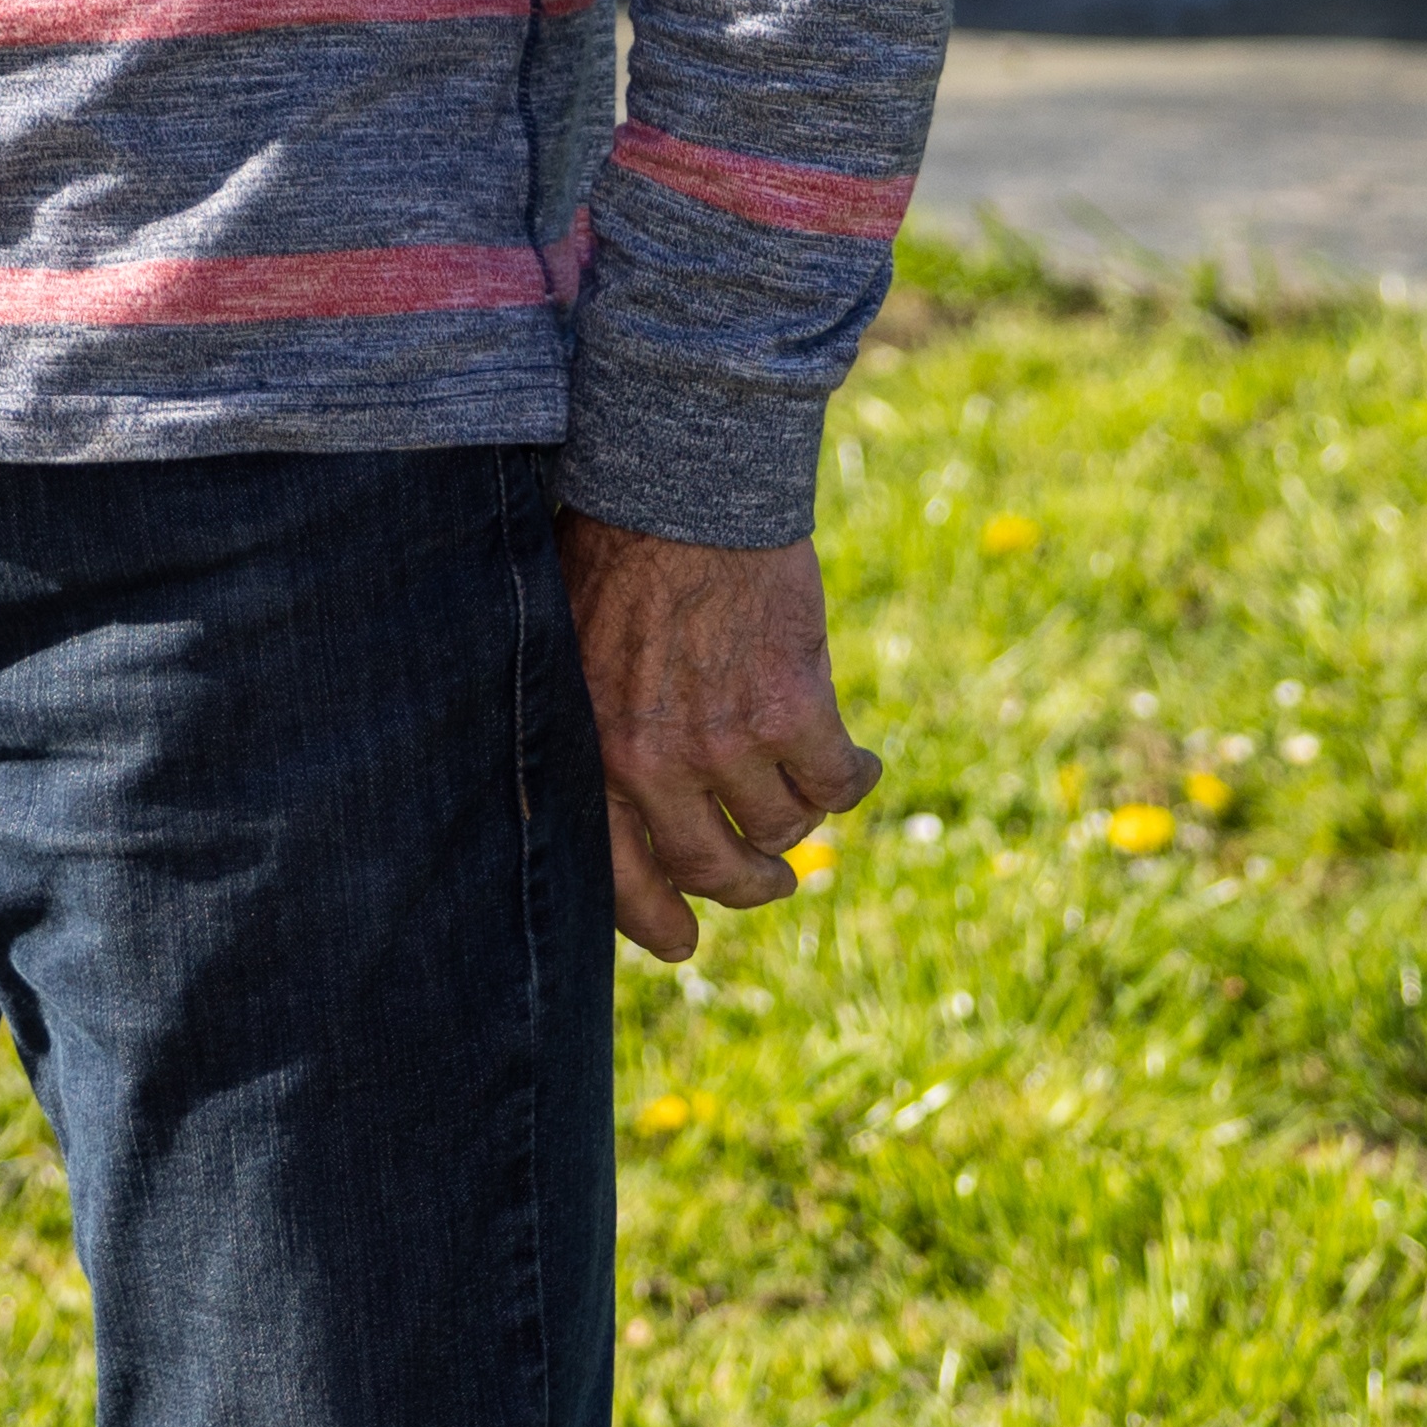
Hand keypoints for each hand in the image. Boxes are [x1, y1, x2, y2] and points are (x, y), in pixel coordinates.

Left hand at [560, 513, 874, 963]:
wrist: (678, 481)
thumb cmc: (613, 551)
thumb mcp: (572, 655)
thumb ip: (594, 732)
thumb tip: (621, 808)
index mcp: (589, 753)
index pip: (618, 879)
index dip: (655, 923)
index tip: (682, 945)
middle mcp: (652, 764)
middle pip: (711, 868)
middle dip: (746, 886)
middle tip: (769, 881)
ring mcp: (726, 743)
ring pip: (783, 828)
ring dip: (798, 824)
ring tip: (804, 802)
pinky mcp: (795, 710)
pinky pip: (837, 783)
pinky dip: (853, 779)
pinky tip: (855, 762)